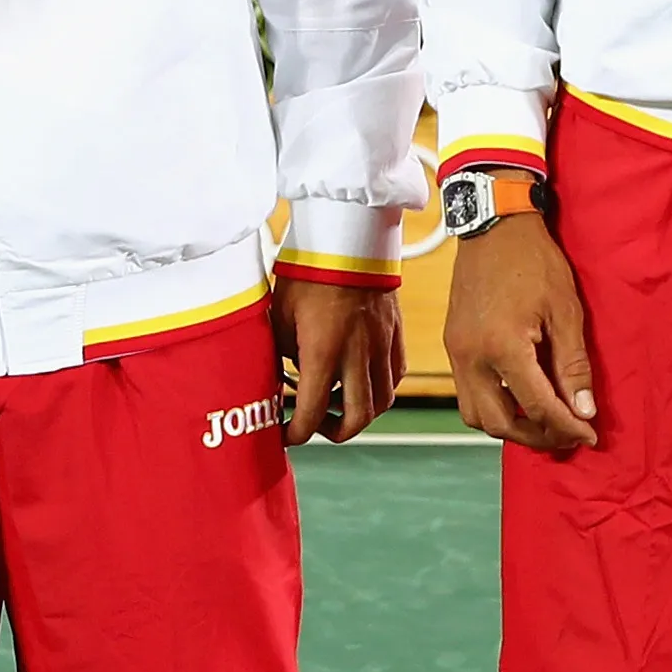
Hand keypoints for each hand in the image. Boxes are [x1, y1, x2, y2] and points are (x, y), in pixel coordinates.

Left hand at [273, 268, 401, 444]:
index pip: (310, 413)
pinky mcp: (395, 335)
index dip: (295, 433)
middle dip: (331, 432)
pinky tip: (359, 380)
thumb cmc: (308, 272)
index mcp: (324, 352)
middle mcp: (358, 355)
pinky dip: (378, 390)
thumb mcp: (279, 317)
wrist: (348, 237)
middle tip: (313, 423)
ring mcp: (381, 346)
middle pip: (356, 420)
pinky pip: (393, 377)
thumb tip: (276, 380)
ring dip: (358, 413)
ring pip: (381, 402)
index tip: (285, 434)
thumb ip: (279, 354)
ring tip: (335, 401)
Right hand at [444, 209, 598, 452]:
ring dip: (509, 426)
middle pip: (499, 423)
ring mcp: (456, 353)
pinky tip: (520, 397)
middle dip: (536, 436)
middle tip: (567, 434)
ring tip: (543, 419)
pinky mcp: (452, 346)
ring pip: (476, 415)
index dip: (566, 427)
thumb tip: (584, 410)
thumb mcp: (565, 310)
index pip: (537, 406)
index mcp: (503, 346)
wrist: (493, 225)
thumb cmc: (534, 262)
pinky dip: (493, 406)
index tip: (588, 436)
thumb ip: (573, 365)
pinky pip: (467, 394)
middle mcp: (472, 357)